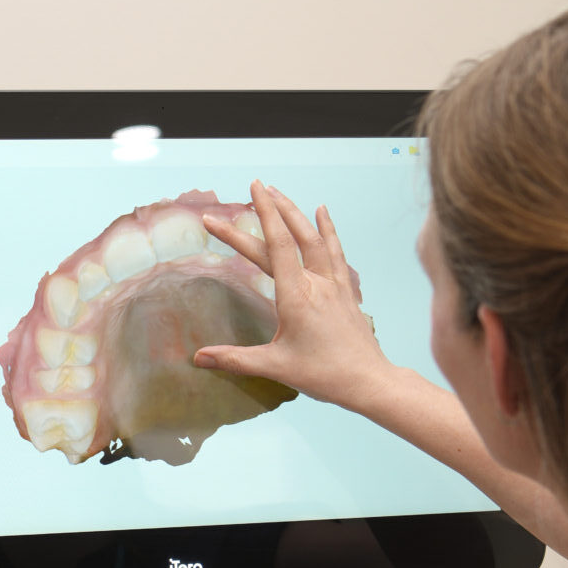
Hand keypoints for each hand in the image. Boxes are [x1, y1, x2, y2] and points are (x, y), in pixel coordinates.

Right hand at [197, 183, 386, 412]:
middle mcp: (316, 282)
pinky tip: (322, 211)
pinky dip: (327, 228)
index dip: (262, 214)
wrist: (368, 381)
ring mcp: (334, 284)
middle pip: (290, 237)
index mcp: (296, 296)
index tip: (252, 189)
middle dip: (269, 209)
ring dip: (296, 212)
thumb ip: (234, 359)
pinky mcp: (345, 290)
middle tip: (253, 186)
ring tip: (280, 192)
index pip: (275, 245)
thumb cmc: (323, 375)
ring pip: (315, 238)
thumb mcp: (274, 367)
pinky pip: (335, 251)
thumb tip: (198, 358)